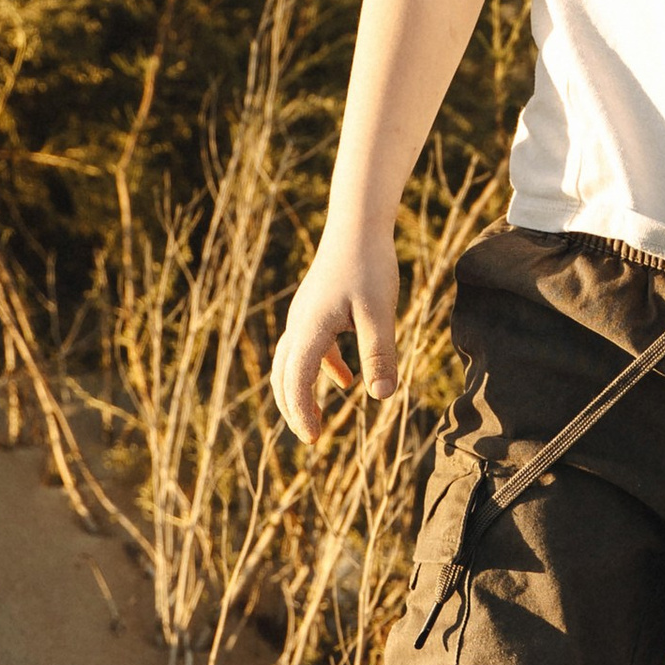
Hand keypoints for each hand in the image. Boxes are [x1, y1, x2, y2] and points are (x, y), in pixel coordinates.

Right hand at [271, 232, 401, 444]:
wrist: (357, 225)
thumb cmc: (369, 265)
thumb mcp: (379, 312)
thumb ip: (380, 353)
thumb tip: (381, 396)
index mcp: (309, 329)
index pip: (295, 381)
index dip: (301, 412)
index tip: (313, 439)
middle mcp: (299, 324)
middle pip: (284, 376)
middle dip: (293, 408)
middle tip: (311, 437)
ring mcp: (304, 316)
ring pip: (292, 363)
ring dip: (301, 391)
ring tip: (318, 419)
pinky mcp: (316, 309)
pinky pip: (310, 348)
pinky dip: (322, 369)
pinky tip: (346, 381)